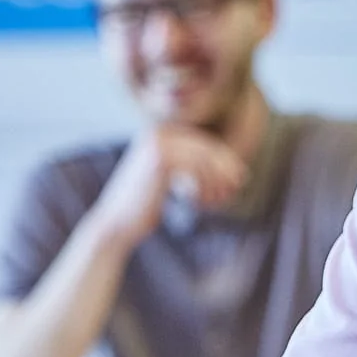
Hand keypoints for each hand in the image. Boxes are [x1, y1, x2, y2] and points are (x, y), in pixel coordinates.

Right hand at [89, 124, 246, 245]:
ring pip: (203, 159)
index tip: (239, 177)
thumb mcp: (170, 182)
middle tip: (239, 186)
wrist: (117, 224)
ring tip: (219, 201)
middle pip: (205, 147)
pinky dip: (204, 188)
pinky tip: (200, 204)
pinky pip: (196, 170)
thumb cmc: (145, 206)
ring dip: (216, 182)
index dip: (224, 159)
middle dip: (225, 168)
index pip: (202, 142)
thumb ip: (190, 167)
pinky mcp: (159, 160)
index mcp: (159, 133)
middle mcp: (157, 132)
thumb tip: (230, 166)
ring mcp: (157, 144)